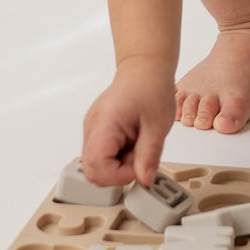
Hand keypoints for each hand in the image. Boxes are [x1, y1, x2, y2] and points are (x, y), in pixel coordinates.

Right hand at [81, 57, 174, 188]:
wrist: (144, 69)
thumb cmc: (150, 88)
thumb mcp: (158, 124)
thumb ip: (149, 154)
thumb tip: (144, 179)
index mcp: (105, 123)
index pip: (95, 164)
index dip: (116, 175)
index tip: (137, 169)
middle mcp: (92, 127)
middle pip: (92, 169)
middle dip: (117, 173)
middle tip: (138, 159)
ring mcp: (92, 130)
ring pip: (97, 165)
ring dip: (118, 165)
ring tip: (137, 146)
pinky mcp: (97, 132)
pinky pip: (102, 155)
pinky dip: (118, 157)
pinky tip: (132, 142)